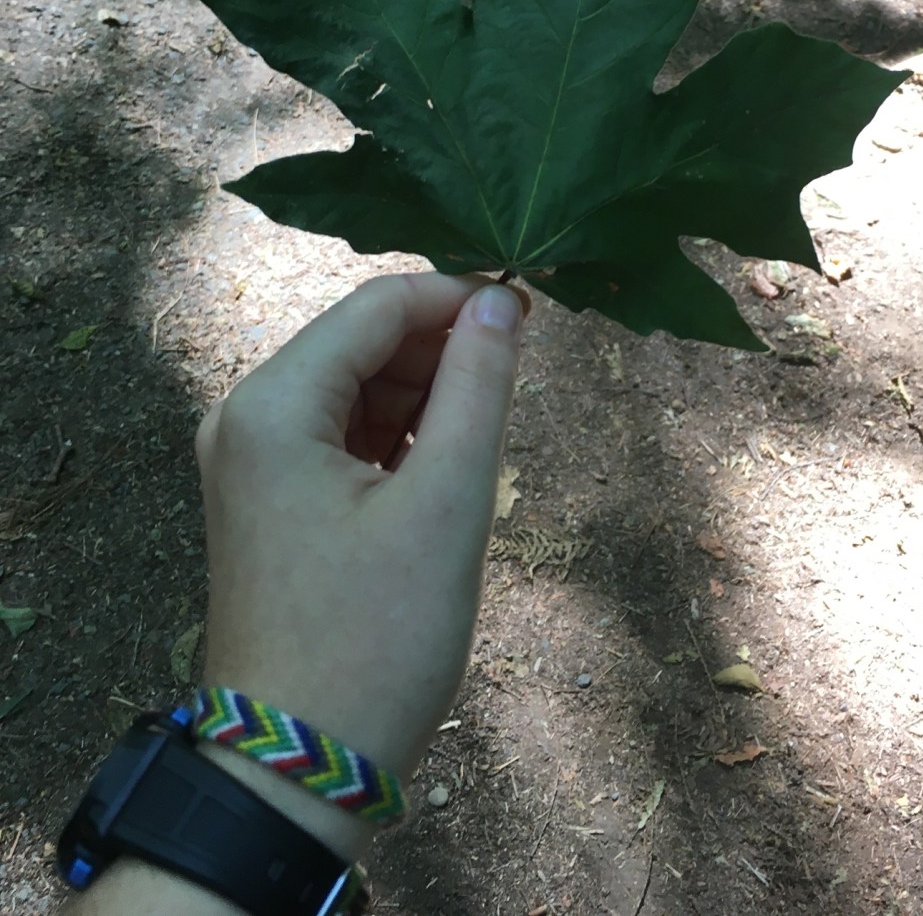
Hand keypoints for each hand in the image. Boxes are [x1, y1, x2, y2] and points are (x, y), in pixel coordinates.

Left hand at [194, 271, 525, 858]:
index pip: (376, 307)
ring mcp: (250, 462)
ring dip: (424, 398)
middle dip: (441, 351)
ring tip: (484, 441)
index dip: (457, 297)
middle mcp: (245, 417)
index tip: (532, 312)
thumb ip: (478, 386)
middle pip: (361, 344)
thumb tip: (500, 299)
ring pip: (355, 390)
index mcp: (272, 404)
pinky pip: (341, 437)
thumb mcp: (445, 503)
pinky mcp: (268, 501)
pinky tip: (443, 471)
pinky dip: (397, 439)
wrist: (297, 770)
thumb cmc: (375, 637)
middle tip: (518, 382)